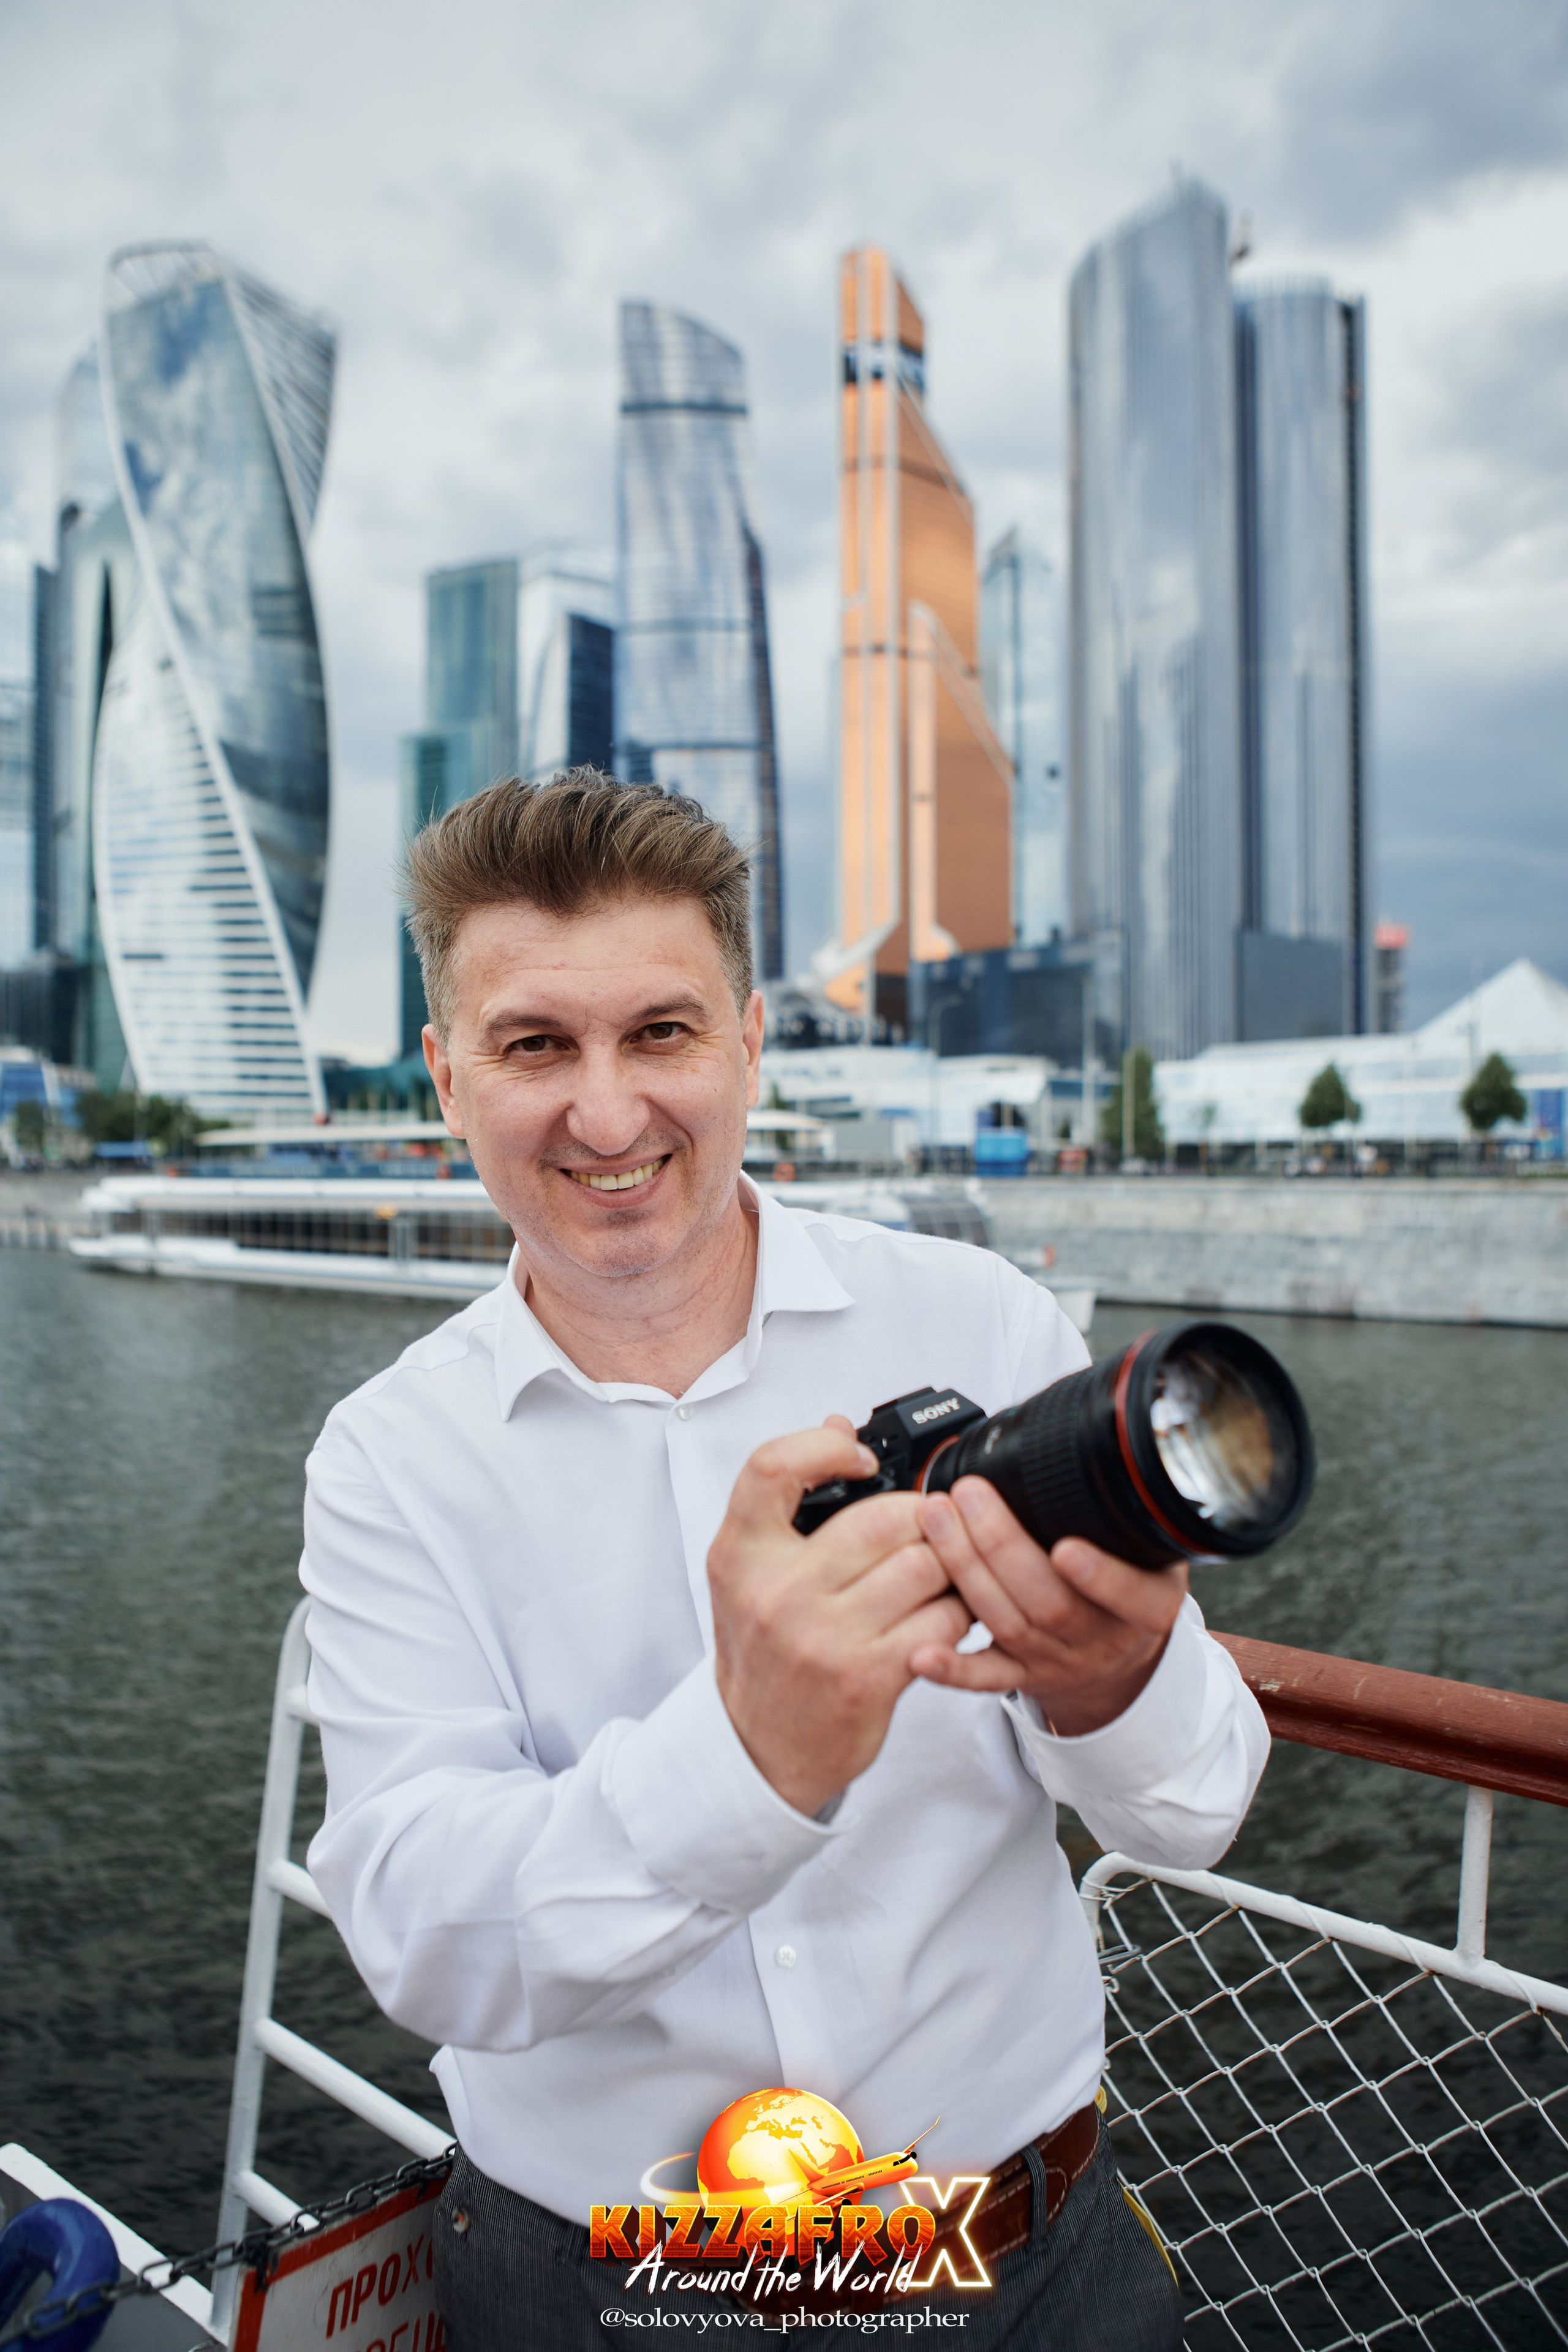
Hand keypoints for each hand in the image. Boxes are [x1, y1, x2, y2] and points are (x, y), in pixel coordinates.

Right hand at [708, 1417, 971, 1815]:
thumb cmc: (763, 1651)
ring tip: (945, 1569)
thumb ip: (787, 1500)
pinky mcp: (868, 1677)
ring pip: (924, 1565)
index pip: (771, 1466)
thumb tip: (837, 1424)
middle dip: (921, 1515)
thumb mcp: (750, 1572)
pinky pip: (942, 1620)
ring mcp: (823, 1636)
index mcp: (741, 1554)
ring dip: (950, 1564)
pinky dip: (958, 1612)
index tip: (859, 1455)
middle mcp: (778, 1592)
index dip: (825, 1445)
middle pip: (882, 1515)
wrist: (758, 1749)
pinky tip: (948, 1613)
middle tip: (929, 1526)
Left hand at [909, 1478, 1188, 1734]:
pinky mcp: (1021, 1676)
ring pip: (1009, 1624)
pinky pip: (985, 1678)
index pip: (1133, 1596)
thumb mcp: (1156, 1550)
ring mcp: (1058, 1659)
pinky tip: (921, 1653)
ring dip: (966, 1570)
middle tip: (969, 1494)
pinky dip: (952, 1668)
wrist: (1117, 1655)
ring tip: (936, 1518)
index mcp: (1149, 1604)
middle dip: (1002, 1545)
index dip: (1101, 1576)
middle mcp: (1102, 1637)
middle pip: (1051, 1603)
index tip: (1066, 1547)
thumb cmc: (1130, 1582)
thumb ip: (1133, 1514)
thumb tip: (1095, 1442)